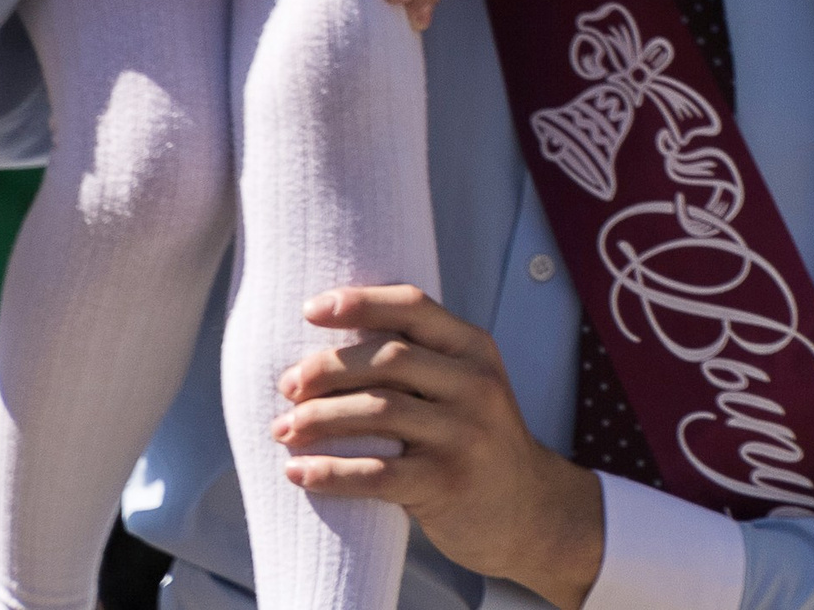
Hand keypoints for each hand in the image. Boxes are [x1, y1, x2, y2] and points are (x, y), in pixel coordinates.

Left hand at [274, 285, 605, 609]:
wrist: (531, 512)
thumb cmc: (476, 439)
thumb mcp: (467, 385)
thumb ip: (421, 359)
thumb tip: (328, 343)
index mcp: (475, 347)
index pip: (412, 306)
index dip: (358, 302)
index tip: (309, 310)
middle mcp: (476, 383)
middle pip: (388, 357)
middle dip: (327, 368)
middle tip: (287, 385)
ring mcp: (465, 434)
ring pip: (378, 411)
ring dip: (319, 419)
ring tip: (283, 430)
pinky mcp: (448, 484)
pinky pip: (378, 473)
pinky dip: (331, 472)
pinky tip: (300, 472)